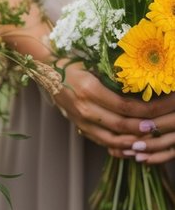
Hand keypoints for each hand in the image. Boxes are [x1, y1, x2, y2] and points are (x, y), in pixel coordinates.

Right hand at [53, 63, 174, 165]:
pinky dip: (118, 147)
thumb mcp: (94, 62)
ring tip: (149, 140)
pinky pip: (101, 142)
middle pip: (120, 125)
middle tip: (160, 126)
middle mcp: (84, 108)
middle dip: (143, 128)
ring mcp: (80, 121)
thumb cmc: (74, 62)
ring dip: (132, 142)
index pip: (124, 106)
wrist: (47, 71)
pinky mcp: (79, 127)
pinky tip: (132, 147)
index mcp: (89, 90)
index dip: (145, 111)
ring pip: (111, 139)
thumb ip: (115, 74)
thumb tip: (143, 81)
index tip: (162, 109)